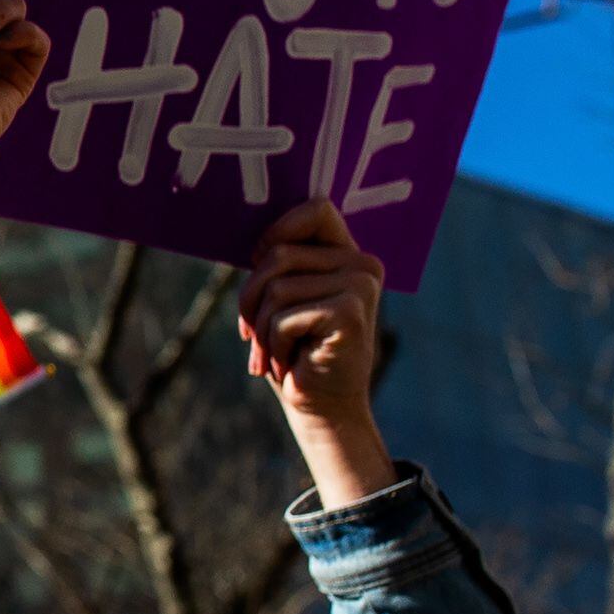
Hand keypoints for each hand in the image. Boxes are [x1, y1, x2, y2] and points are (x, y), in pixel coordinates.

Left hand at [240, 199, 395, 505]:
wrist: (321, 406)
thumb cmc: (294, 350)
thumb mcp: (280, 298)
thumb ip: (275, 264)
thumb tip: (251, 241)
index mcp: (348, 255)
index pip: (316, 208)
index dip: (277, 229)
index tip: (258, 260)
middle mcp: (362, 264)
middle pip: (276, 253)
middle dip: (251, 297)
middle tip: (255, 332)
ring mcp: (360, 286)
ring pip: (275, 287)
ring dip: (262, 327)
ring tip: (279, 350)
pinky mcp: (350, 313)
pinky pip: (283, 316)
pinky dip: (273, 343)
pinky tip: (291, 361)